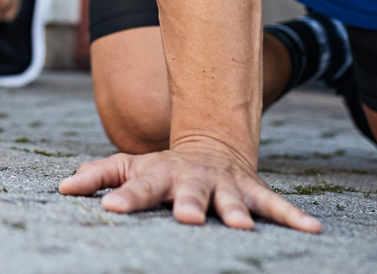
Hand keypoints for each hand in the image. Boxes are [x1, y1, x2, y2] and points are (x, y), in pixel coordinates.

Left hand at [58, 141, 321, 232]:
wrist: (209, 147)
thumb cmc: (161, 169)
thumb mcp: (129, 167)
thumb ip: (99, 177)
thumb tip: (62, 187)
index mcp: (159, 175)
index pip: (137, 187)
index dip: (124, 198)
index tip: (110, 208)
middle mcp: (193, 180)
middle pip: (189, 193)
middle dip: (189, 205)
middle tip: (186, 218)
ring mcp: (225, 185)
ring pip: (232, 200)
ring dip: (237, 212)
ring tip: (241, 227)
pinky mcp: (254, 191)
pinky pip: (276, 205)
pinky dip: (294, 217)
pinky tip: (314, 230)